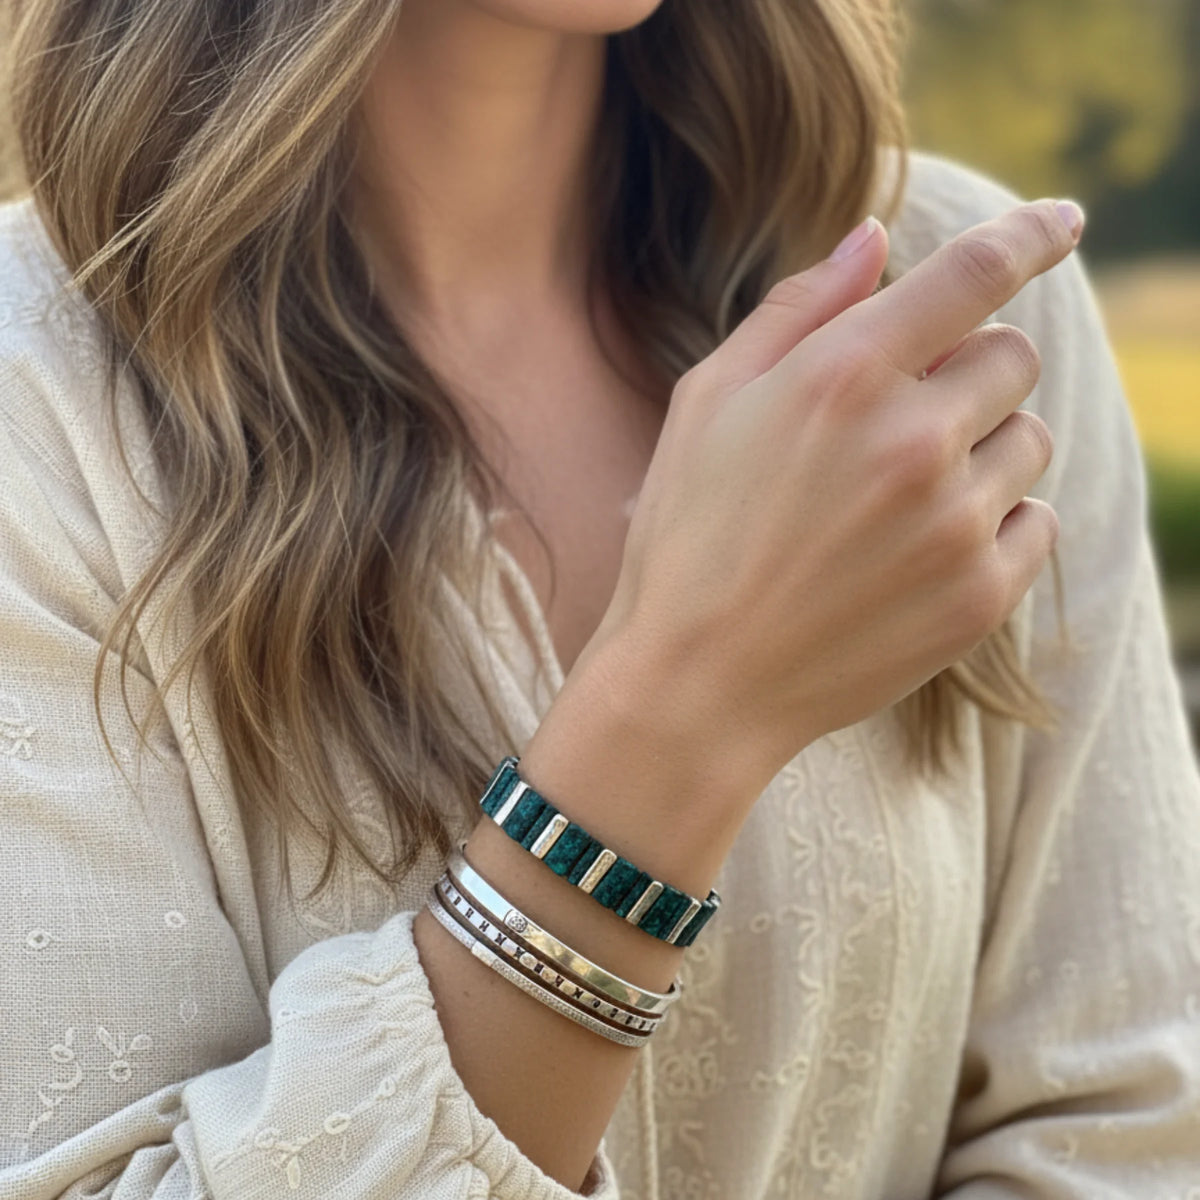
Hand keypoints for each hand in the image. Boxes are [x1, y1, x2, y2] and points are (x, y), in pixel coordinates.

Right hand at [588, 199, 1081, 780]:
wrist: (698, 683)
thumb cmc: (688, 536)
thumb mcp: (708, 403)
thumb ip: (796, 311)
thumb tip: (873, 241)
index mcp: (842, 378)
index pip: (976, 273)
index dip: (1031, 233)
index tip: (1063, 220)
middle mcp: (914, 442)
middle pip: (1012, 356)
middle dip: (966, 369)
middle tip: (902, 415)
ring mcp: (955, 525)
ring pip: (1028, 441)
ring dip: (980, 446)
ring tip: (901, 495)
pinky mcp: (979, 597)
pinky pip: (1035, 522)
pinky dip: (994, 520)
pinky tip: (921, 547)